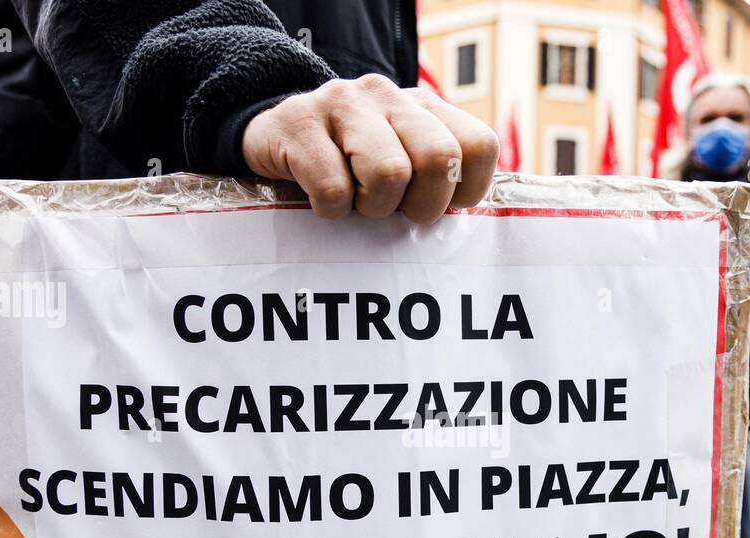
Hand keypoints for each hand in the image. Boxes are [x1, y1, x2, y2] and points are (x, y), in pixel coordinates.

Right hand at [242, 74, 499, 223]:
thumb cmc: (347, 168)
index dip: (464, 190)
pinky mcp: (300, 123)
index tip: (436, 204)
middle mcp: (390, 96)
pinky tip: (321, 198)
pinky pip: (334, 189)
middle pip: (438, 158)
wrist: (270, 135)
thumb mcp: (400, 163)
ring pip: (389, 173)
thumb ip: (437, 180)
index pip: (479, 146)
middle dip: (421, 205)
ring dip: (373, 207)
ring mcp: (344, 103)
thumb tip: (467, 231)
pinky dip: (330, 210)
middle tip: (394, 213)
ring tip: (356, 202)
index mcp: (424, 107)